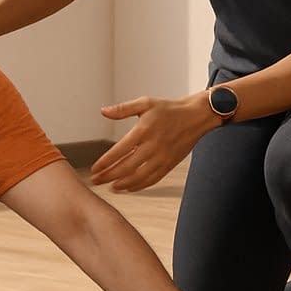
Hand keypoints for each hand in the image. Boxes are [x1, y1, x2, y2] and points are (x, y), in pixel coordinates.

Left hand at [91, 93, 214, 190]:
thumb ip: (123, 109)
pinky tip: (129, 187)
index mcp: (144, 130)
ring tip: (110, 187)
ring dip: (122, 184)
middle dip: (109, 176)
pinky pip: (152, 179)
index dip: (105, 162)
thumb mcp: (145, 103)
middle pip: (126, 167)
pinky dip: (139, 186)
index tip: (94, 169)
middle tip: (96, 181)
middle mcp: (153, 146)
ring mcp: (162, 157)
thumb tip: (103, 111)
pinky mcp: (170, 164)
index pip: (119, 151)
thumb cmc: (169, 109)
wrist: (195, 116)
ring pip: (139, 177)